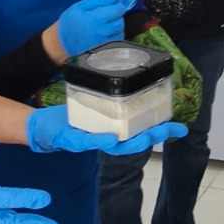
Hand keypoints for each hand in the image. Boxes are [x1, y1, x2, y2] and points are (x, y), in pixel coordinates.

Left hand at [26, 105, 187, 155]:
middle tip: (168, 131)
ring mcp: (90, 142)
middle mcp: (105, 139)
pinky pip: (88, 142)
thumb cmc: (71, 118)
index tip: (181, 128)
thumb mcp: (93, 106)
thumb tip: (129, 77)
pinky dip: (100, 141)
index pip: (142, 132)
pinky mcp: (72, 140)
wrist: (42, 128)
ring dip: (131, 143)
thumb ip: (110, 97)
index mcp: (113, 131)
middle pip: (134, 142)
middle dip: (152, 137)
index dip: (162, 131)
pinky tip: (111, 139)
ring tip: (146, 137)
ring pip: (115, 147)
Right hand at [54, 0, 130, 61]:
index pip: (118, 9)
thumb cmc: (68, 24)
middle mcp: (102, 32)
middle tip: (107, 13)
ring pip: (121, 30)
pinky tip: (104, 32)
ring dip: (116, 24)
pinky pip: (118, 39)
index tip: (115, 2)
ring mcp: (105, 43)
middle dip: (117, 14)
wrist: (61, 44)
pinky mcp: (106, 49)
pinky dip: (115, 34)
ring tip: (104, 23)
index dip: (118, 3)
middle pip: (121, 20)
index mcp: (95, 19)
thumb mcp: (80, 6)